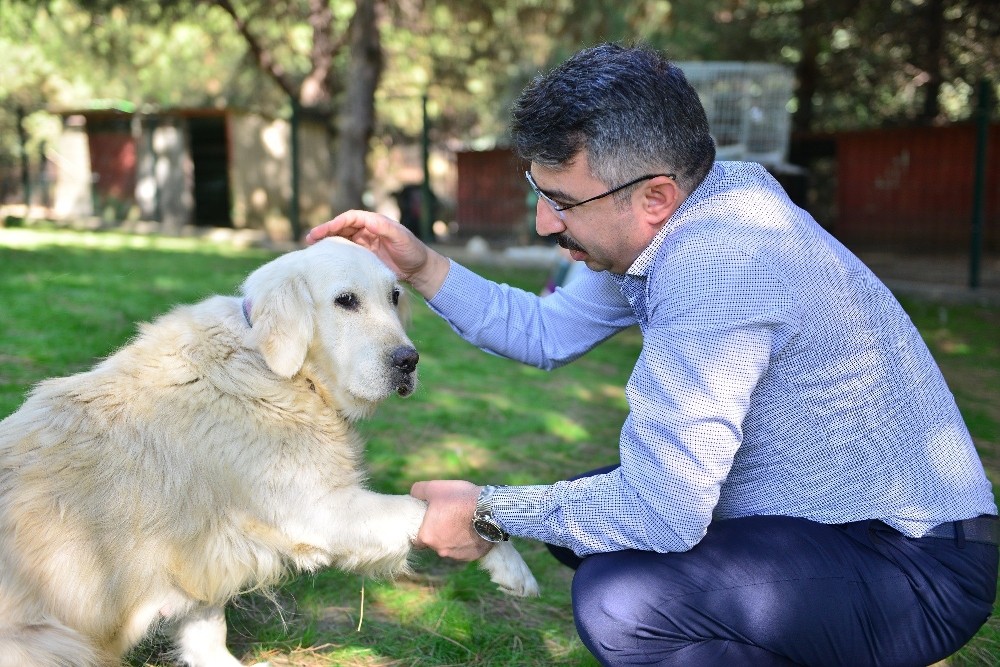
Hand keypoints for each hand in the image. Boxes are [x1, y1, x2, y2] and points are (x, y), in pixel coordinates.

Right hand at [306, 210, 449, 297]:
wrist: (419, 269)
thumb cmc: (412, 251)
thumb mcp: (401, 238)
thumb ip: (386, 228)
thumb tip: (368, 221)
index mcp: (375, 222)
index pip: (351, 218)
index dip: (336, 222)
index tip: (324, 230)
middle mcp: (367, 230)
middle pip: (342, 227)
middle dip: (325, 231)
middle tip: (310, 238)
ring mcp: (364, 243)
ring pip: (341, 238)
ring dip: (327, 241)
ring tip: (311, 246)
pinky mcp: (363, 256)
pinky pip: (346, 252)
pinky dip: (334, 252)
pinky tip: (324, 257)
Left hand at [409, 480, 492, 560]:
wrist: (490, 509)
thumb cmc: (460, 499)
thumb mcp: (435, 488)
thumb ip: (418, 491)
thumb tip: (413, 494)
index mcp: (427, 537)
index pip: (418, 538)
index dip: (424, 528)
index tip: (432, 519)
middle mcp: (440, 550)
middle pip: (436, 542)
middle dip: (441, 532)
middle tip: (449, 517)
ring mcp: (458, 555)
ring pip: (451, 547)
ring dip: (454, 537)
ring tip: (463, 521)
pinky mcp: (473, 556)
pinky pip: (466, 549)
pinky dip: (468, 542)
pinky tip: (473, 529)